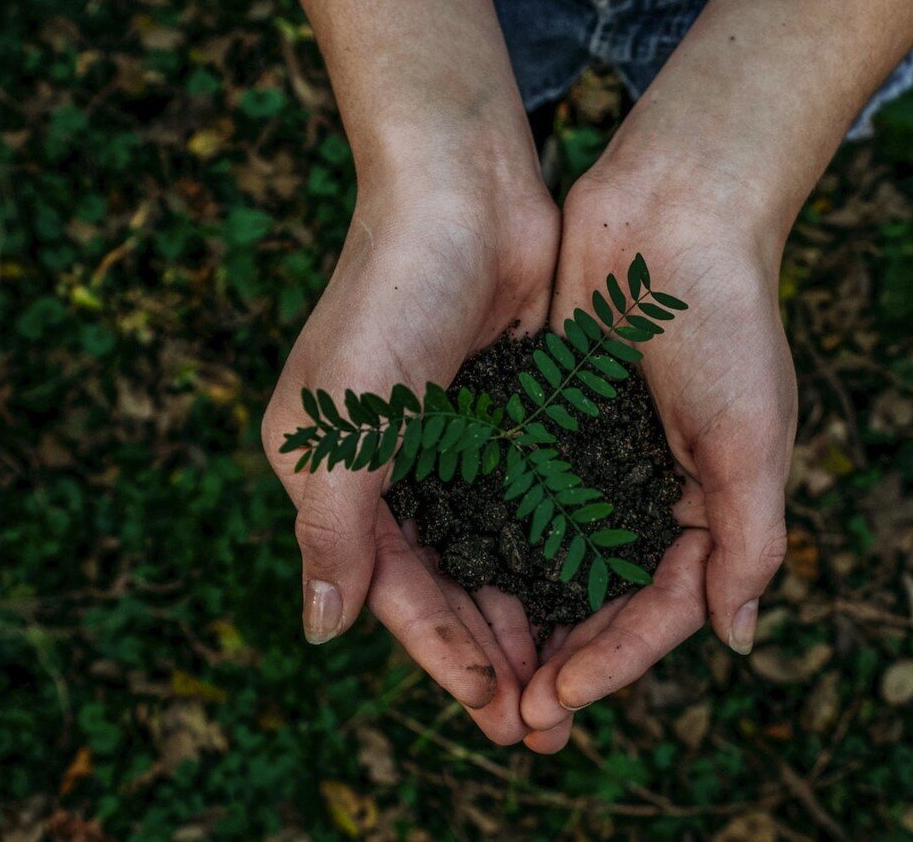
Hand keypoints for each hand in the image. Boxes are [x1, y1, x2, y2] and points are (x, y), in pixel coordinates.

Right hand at [261, 157, 557, 744]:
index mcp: (336, 476)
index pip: (393, 590)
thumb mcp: (344, 422)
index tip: (495, 709)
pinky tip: (591, 595)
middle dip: (491, 654)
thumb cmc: (390, 297)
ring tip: (571, 680)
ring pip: (493, 555)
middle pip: (446, 585)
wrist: (463, 189)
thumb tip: (321, 630)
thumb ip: (332, 529)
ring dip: (527, 616)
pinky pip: (532, 504)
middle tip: (543, 723)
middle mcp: (392, 469)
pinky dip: (554, 553)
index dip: (443, 654)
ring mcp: (454, 444)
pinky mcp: (508, 417)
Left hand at [518, 163, 796, 750]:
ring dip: (524, 616)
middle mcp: (650, 492)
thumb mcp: (752, 438)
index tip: (561, 697)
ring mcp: (596, 458)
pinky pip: (520, 496)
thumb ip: (749, 540)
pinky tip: (457, 578)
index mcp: (709, 506)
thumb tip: (737, 640)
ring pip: (554, 559)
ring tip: (481, 669)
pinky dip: (496, 541)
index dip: (616, 661)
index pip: (662, 609)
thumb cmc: (727, 321)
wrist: (674, 210)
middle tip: (514, 714)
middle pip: (603, 599)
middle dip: (564, 658)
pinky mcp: (549, 420)